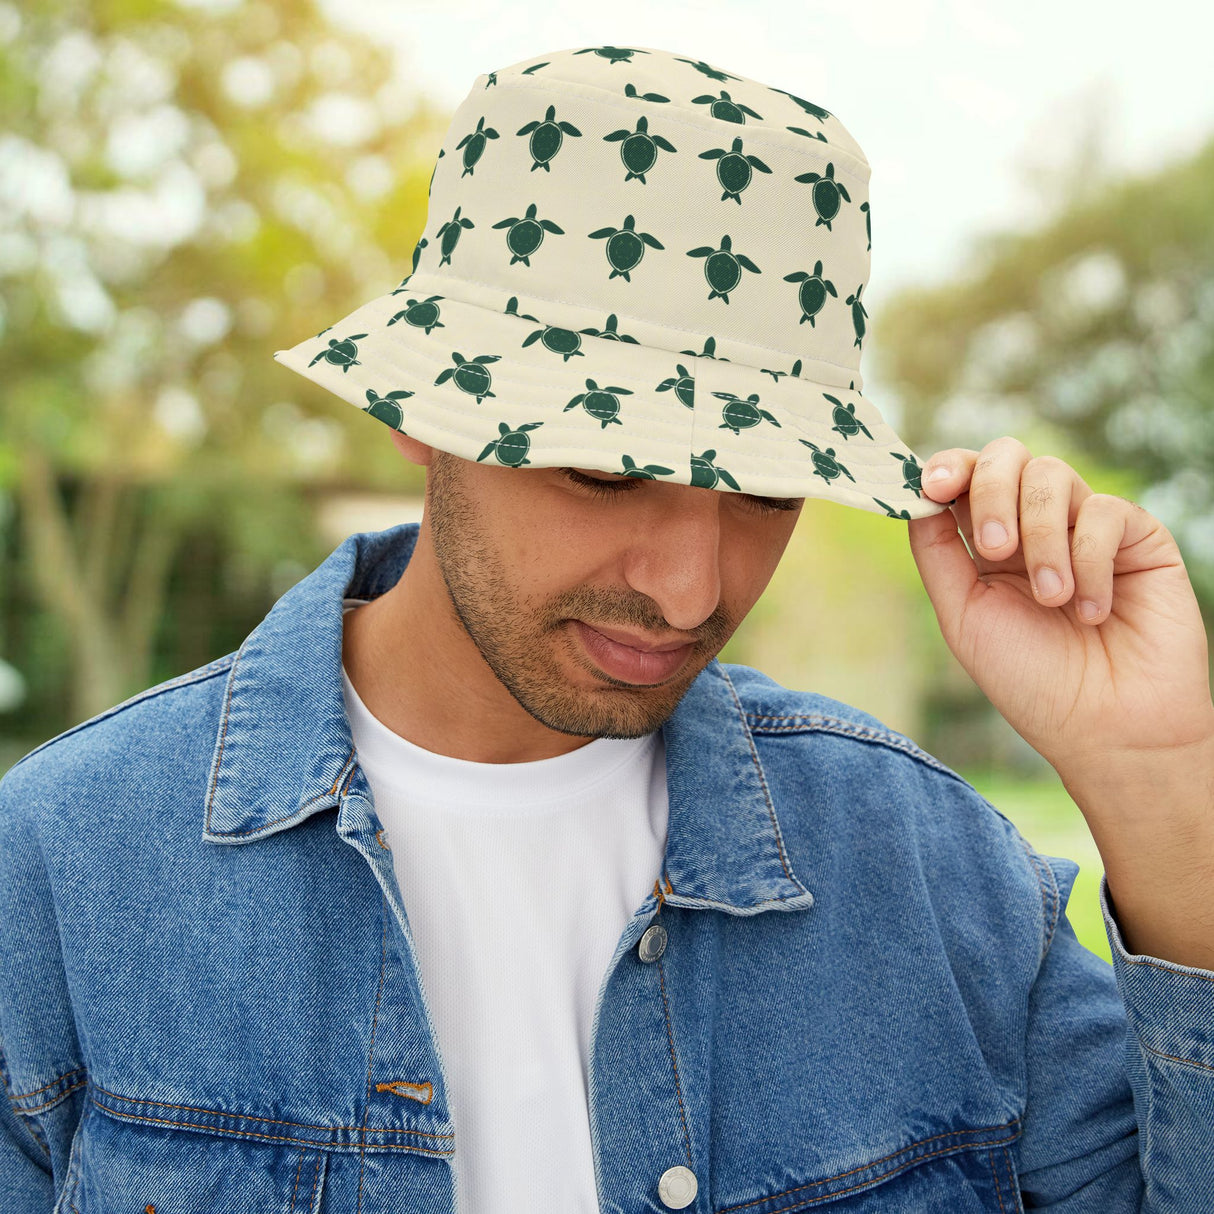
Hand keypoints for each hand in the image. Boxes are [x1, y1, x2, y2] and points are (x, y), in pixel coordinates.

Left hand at [905, 436, 1213, 775]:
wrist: (1108, 729)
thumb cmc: (1032, 681)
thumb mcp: (963, 615)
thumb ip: (936, 552)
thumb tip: (915, 495)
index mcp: (988, 542)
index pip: (965, 475)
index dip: (947, 466)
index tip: (931, 486)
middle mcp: (1036, 525)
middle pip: (1006, 456)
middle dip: (990, 492)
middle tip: (994, 549)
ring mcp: (1087, 526)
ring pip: (1052, 474)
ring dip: (1041, 537)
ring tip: (1051, 598)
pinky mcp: (1138, 536)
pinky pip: (1104, 511)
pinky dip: (1090, 560)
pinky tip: (1092, 612)